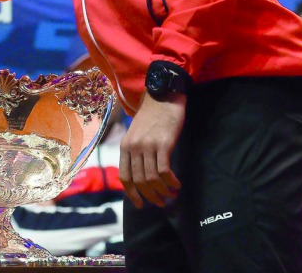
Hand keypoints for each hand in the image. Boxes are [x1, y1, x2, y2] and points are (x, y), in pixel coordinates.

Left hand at [119, 94, 184, 208]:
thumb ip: (135, 152)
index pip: (125, 177)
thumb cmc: (152, 116)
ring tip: (172, 194)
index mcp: (125, 146)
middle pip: (139, 181)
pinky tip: (177, 184)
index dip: (132, 194)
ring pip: (152, 178)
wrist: (163, 96)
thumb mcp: (136, 133)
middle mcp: (134, 147)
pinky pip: (165, 170)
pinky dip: (171, 181)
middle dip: (151, 196)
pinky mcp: (164, 144)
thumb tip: (140, 176)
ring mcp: (148, 146)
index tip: (140, 204)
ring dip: (163, 191)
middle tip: (161, 202)